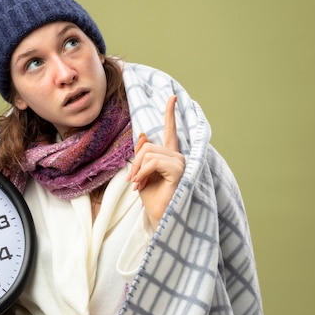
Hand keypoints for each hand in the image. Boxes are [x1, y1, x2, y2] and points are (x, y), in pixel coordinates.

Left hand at [127, 95, 185, 229]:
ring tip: (138, 185)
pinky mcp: (179, 170)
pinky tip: (141, 186)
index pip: (170, 131)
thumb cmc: (152, 199)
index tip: (172, 96)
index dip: (170, 113)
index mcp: (170, 156)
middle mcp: (178, 156)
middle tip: (133, 182)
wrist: (159, 218)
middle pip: (148, 146)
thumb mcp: (141, 173)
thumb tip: (142, 134)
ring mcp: (181, 163)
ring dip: (138, 170)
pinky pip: (153, 162)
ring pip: (149, 153)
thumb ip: (142, 155)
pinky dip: (142, 173)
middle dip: (136, 164)